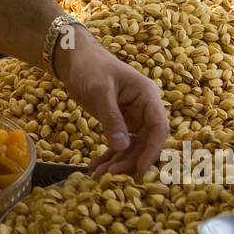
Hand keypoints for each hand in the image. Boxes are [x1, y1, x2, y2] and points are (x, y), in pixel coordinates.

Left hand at [54, 28, 169, 176]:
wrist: (75, 58)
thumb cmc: (90, 67)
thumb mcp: (100, 90)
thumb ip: (111, 118)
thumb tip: (122, 146)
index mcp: (147, 96)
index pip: (158, 127)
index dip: (152, 149)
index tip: (140, 168)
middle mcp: (144, 109)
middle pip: (145, 141)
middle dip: (129, 159)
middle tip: (110, 175)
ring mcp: (132, 117)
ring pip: (131, 146)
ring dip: (117, 161)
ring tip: (98, 175)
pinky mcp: (119, 122)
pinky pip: (118, 143)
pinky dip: (108, 155)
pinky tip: (95, 167)